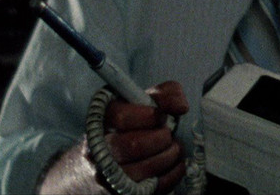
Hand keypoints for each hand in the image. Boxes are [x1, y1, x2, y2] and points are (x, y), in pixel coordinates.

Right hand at [98, 80, 189, 194]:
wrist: (117, 155)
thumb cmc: (137, 123)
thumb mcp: (150, 102)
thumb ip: (167, 95)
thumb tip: (180, 107)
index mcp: (102, 119)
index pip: (120, 117)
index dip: (148, 116)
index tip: (162, 116)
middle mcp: (98, 148)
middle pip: (133, 145)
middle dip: (160, 138)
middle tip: (168, 134)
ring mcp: (107, 174)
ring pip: (142, 170)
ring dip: (169, 156)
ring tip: (174, 147)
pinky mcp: (122, 192)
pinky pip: (154, 187)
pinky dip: (173, 173)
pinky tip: (176, 162)